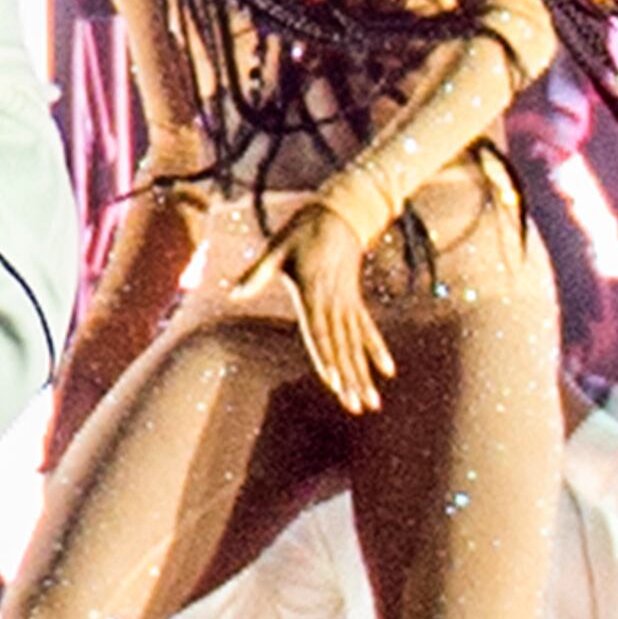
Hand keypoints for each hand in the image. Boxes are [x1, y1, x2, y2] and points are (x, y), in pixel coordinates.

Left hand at [277, 193, 390, 417]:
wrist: (340, 212)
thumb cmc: (302, 232)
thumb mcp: (276, 249)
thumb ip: (256, 274)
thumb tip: (230, 293)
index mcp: (314, 292)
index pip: (319, 332)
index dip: (327, 358)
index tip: (334, 382)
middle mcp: (335, 302)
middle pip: (342, 347)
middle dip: (349, 378)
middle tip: (355, 406)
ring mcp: (348, 303)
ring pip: (356, 345)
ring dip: (364, 374)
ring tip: (371, 402)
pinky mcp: (354, 301)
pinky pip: (368, 330)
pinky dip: (376, 350)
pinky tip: (387, 371)